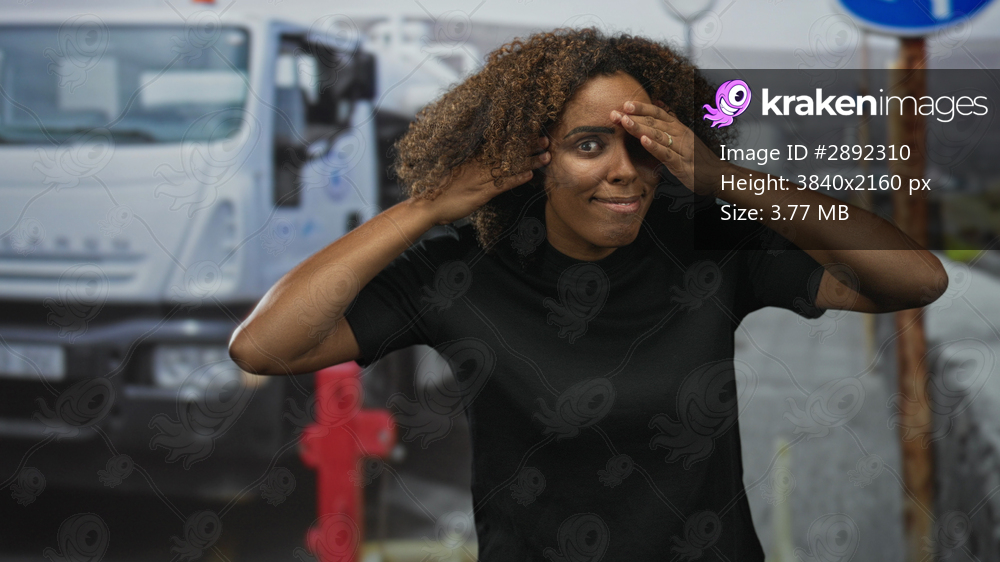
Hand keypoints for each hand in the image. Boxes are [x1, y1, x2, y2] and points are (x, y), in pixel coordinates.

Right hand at [419, 136, 550, 225]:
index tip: (530, 131)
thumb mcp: (454, 171)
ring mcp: (479, 178)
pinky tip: (529, 175)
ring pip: (508, 167)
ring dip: (528, 161)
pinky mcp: (480, 193)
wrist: (426, 205)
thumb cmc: (438, 190)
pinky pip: (501, 184)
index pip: (497, 144)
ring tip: (545, 156)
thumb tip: (482, 159)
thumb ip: (469, 164)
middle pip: (506, 152)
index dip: (515, 138)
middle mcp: (477, 165)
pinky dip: (516, 179)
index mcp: (472, 158)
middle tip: (545, 139)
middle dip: (527, 146)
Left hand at [610, 100, 730, 197]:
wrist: (717, 175)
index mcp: (679, 128)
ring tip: (624, 122)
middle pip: (654, 122)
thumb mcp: (685, 137)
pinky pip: (666, 153)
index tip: (625, 104)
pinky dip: (655, 147)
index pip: (658, 113)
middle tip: (614, 113)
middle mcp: (680, 135)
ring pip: (658, 135)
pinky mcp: (681, 164)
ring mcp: (681, 148)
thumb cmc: (698, 157)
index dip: (642, 108)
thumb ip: (671, 122)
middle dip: (633, 117)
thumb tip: (659, 104)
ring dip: (640, 127)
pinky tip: (643, 141)